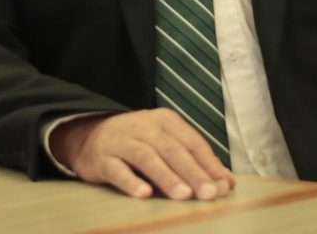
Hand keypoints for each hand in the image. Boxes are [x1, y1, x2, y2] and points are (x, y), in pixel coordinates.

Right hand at [50, 108, 234, 200]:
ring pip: (147, 158)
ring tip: (183, 195)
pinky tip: (144, 194)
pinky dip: (131, 182)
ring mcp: (122, 141)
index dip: (209, 164)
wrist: (89, 135)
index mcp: (165, 121)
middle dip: (193, 172)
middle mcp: (145, 127)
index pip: (192, 142)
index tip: (223, 185)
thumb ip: (195, 161)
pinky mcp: (102, 158)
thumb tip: (226, 182)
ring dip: (167, 177)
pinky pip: (117, 170)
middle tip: (209, 193)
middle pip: (172, 150)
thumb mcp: (166, 143)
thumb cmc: (137, 142)